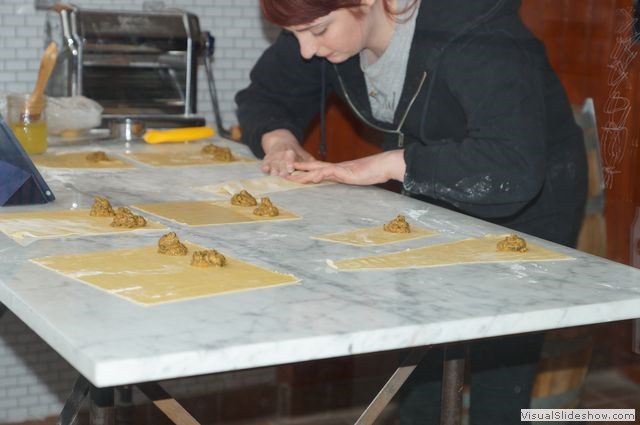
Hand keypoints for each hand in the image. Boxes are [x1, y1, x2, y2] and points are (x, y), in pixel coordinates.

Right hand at [261, 129, 313, 175]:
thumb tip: (320, 167)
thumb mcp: (302, 153)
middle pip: (281, 162)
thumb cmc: (293, 151)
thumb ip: (309, 161)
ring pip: (273, 163)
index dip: (290, 163)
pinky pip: (265, 162)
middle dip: (282, 168)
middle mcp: (282, 154)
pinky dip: (265, 166)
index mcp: (291, 152)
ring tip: (274, 175)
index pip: (290, 158)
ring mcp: (274, 156)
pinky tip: (264, 169)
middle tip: (283, 176)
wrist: (280, 140)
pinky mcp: (267, 159)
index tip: (291, 169)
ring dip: (273, 169)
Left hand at [288, 150, 405, 184]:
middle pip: (312, 168)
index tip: (293, 174)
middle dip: (297, 171)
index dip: (304, 172)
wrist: (385, 165)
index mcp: (338, 170)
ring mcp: (340, 169)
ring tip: (290, 176)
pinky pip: (330, 172)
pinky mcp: (345, 171)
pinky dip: (319, 174)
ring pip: (317, 170)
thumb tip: (344, 185)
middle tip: (283, 174)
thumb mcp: (358, 179)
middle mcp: (336, 168)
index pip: (317, 170)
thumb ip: (349, 180)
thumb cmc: (374, 172)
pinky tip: (311, 177)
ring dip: (303, 174)